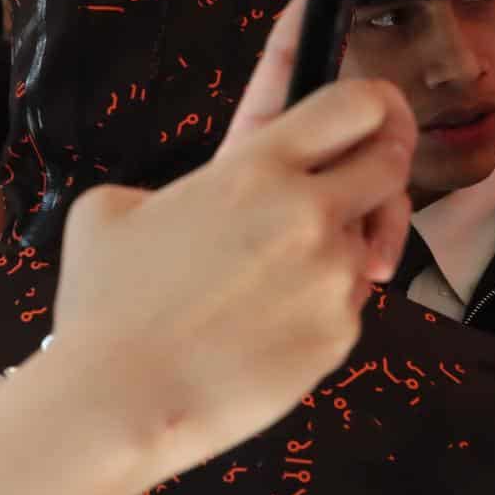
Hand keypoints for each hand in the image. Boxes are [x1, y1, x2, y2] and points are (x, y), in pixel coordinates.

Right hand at [46, 0, 415, 482]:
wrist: (118, 399)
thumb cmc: (102, 302)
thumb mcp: (108, 208)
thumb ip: (173, 188)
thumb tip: (191, 205)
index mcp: (254, 170)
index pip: (356, 101)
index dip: (373, 95)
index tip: (374, 96)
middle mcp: (307, 214)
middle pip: (392, 157)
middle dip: (380, 160)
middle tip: (354, 176)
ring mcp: (331, 278)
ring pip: (366, 235)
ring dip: (339, 239)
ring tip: (284, 268)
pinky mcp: (340, 335)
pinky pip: (347, 303)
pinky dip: (316, 306)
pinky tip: (260, 326)